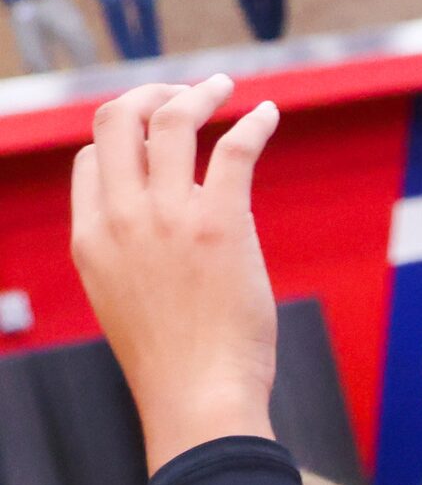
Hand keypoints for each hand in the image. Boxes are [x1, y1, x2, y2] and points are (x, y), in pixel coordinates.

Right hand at [69, 76, 282, 471]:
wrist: (198, 398)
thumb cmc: (174, 366)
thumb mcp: (124, 304)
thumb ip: (131, 258)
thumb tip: (161, 241)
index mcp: (90, 237)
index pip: (92, 160)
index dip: (122, 141)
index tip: (155, 139)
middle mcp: (120, 217)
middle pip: (118, 122)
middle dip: (147, 95)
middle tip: (182, 92)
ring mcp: (168, 216)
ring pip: (171, 121)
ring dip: (198, 93)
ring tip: (223, 86)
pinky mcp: (220, 222)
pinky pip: (233, 149)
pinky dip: (251, 123)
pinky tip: (267, 115)